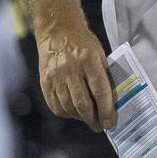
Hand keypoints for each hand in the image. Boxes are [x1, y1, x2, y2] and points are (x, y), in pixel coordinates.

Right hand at [36, 16, 117, 131]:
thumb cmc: (84, 43)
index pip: (99, 90)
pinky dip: (66, 113)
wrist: (58, 31)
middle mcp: (70, 69)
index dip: (106, 109)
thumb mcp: (100, 54)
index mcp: (88, 60)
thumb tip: (112, 101)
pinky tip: (74, 113)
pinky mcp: (44, 82)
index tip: (111, 122)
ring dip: (80, 117)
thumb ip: (105, 76)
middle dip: (93, 118)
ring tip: (89, 120)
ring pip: (68, 106)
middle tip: (101, 126)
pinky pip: (55, 104)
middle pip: (82, 102)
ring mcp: (55, 76)